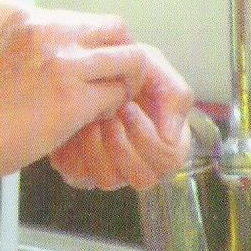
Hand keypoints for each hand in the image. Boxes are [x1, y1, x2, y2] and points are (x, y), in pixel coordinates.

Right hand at [0, 8, 162, 181]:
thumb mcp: (3, 57)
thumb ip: (36, 51)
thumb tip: (67, 60)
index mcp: (31, 20)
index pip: (92, 21)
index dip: (104, 47)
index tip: (99, 71)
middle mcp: (51, 33)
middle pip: (118, 29)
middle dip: (125, 57)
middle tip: (119, 84)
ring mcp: (64, 64)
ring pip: (130, 59)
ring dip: (128, 83)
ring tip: (112, 104)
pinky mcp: (73, 99)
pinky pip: (119, 95)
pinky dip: (116, 109)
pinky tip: (97, 122)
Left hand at [50, 43, 193, 190]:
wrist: (86, 70)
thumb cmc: (128, 71)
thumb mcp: (157, 71)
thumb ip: (175, 97)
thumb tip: (169, 137)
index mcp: (167, 146)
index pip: (167, 159)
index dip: (146, 135)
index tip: (128, 107)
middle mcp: (142, 165)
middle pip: (142, 177)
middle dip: (122, 142)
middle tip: (108, 113)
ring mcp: (112, 172)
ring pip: (109, 180)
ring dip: (98, 145)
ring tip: (92, 117)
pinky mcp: (81, 171)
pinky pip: (79, 174)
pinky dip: (75, 148)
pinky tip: (76, 124)